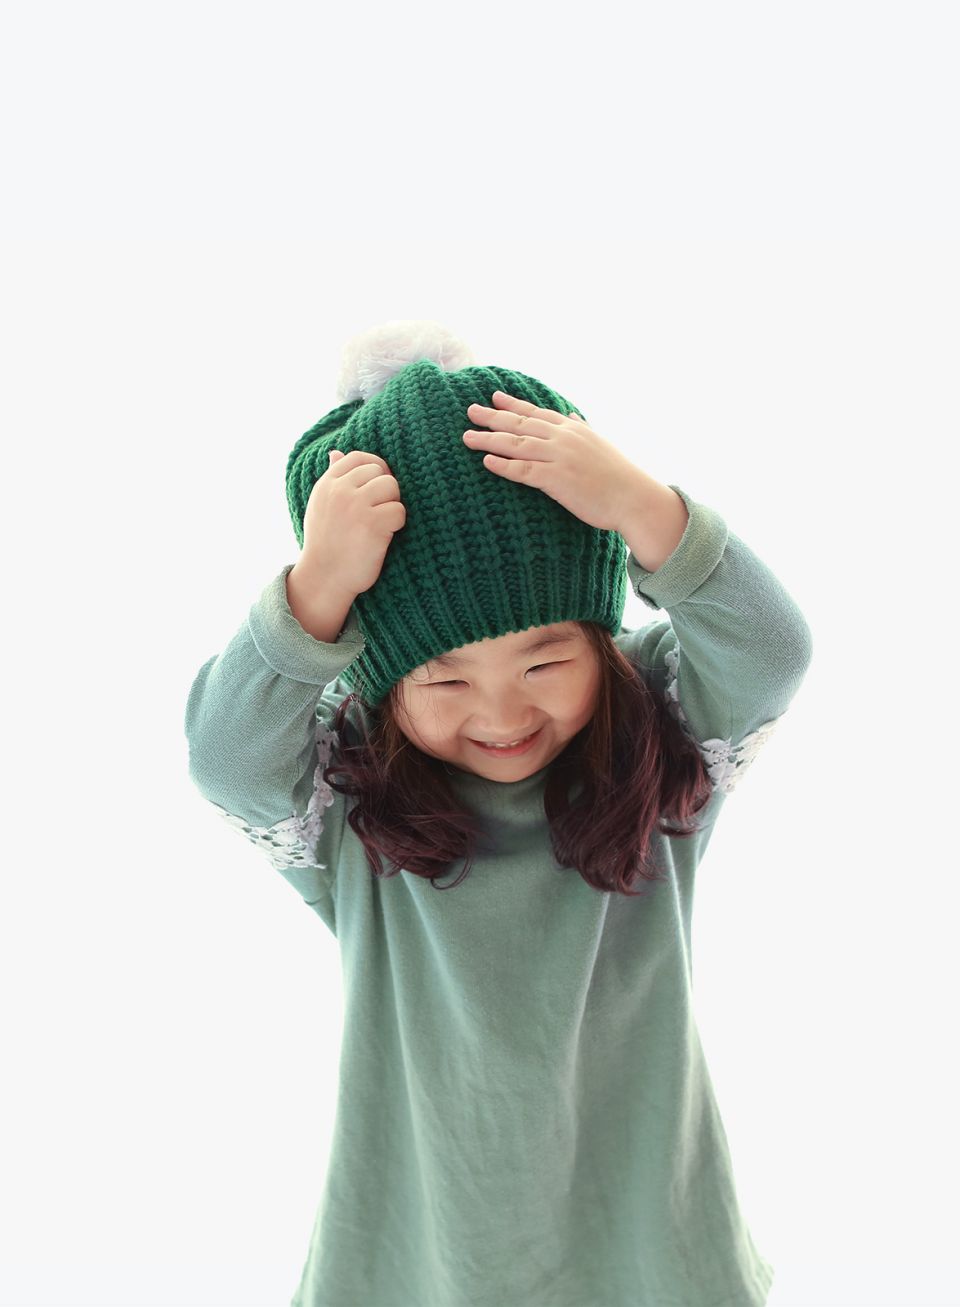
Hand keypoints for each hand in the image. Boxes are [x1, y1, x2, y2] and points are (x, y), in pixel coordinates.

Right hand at [299, 448, 406, 595]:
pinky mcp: (373, 524)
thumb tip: (336, 452)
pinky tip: (385, 537)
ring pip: (392, 487)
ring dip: (392, 506)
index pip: (359, 457)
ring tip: (380, 525)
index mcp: (327, 484)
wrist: (324, 578)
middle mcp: (340, 490)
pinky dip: (397, 525)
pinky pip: (399, 511)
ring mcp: (356, 505)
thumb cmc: (327, 543)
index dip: (375, 469)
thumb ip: (332, 479)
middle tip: (377, 514)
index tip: (377, 489)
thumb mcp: (321, 506)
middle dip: (385, 491)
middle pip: (380, 472)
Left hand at [462, 391, 642, 532]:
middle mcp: (564, 438)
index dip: (513, 405)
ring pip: (517, 444)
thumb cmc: (619, 476)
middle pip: (520, 424)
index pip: (537, 413)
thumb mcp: (601, 443)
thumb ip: (584, 429)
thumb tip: (575, 416)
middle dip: (492, 417)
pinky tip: (486, 461)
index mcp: (573, 429)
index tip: (493, 397)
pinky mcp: (557, 480)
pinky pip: (524, 471)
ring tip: (467, 437)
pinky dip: (504, 465)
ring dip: (489, 439)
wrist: (634, 498)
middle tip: (469, 411)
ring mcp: (560, 457)